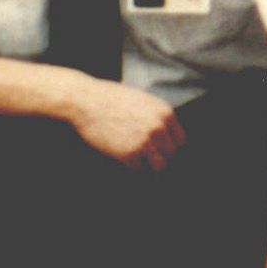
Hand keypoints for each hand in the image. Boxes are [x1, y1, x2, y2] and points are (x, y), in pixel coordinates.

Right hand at [65, 76, 181, 170]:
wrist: (85, 101)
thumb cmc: (110, 99)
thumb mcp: (142, 100)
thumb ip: (156, 116)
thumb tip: (165, 136)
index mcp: (165, 113)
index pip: (180, 140)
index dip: (169, 146)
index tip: (159, 149)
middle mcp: (160, 128)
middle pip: (171, 154)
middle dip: (159, 156)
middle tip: (143, 154)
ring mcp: (145, 142)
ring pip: (160, 166)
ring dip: (149, 165)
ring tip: (137, 159)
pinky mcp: (130, 154)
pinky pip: (138, 169)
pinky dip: (130, 165)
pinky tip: (119, 154)